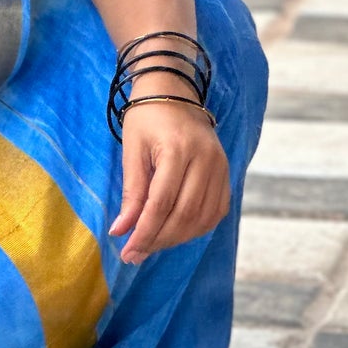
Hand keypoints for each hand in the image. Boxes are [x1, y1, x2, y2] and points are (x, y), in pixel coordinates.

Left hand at [108, 102, 229, 263]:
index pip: (162, 203)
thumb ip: (131, 193)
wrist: (174, 92)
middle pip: (184, 214)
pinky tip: (176, 233)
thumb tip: (121, 231)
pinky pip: (216, 211)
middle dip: (158, 240)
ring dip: (176, 238)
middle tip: (135, 255)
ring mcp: (221, 167)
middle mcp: (206, 159)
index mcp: (179, 150)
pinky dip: (196, 228)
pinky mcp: (227, 173)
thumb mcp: (132, 151)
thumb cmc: (147, 119)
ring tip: (152, 245)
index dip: (144, 232)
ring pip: (202, 218)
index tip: (127, 252)